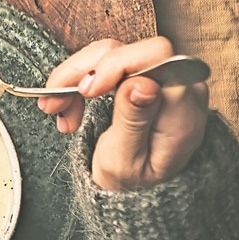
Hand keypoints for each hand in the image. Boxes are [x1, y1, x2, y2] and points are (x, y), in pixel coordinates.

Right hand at [37, 37, 209, 191]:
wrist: (136, 189)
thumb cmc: (133, 181)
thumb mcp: (126, 162)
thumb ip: (134, 121)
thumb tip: (142, 83)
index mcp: (183, 109)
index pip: (156, 58)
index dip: (115, 66)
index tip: (85, 91)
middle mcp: (177, 85)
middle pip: (126, 50)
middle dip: (84, 71)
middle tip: (55, 102)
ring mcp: (158, 77)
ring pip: (108, 52)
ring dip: (74, 77)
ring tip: (56, 108)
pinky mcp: (140, 74)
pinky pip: (104, 61)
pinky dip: (78, 79)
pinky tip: (67, 104)